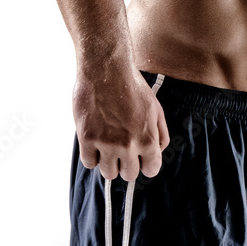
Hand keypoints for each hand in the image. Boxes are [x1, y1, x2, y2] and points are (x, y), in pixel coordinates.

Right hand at [72, 64, 169, 180]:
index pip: (151, 170)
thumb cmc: (132, 86)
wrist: (106, 70)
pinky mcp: (86, 139)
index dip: (147, 164)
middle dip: (128, 164)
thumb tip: (157, 151)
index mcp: (148, 138)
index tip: (141, 158)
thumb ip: (160, 133)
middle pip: (129, 175)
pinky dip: (92, 156)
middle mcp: (128, 145)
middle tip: (123, 150)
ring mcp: (106, 144)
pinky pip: (89, 163)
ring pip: (108, 174)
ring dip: (109, 163)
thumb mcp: (155, 108)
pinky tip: (95, 142)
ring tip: (108, 147)